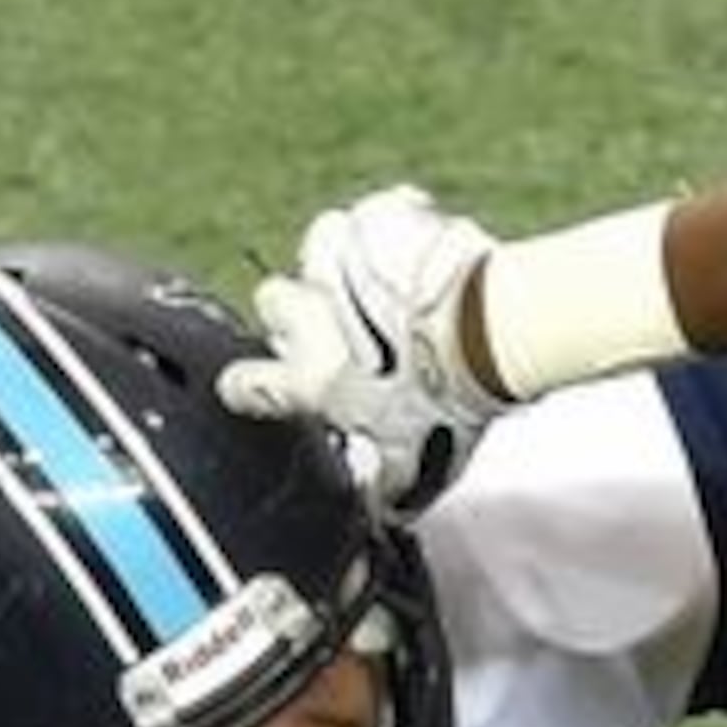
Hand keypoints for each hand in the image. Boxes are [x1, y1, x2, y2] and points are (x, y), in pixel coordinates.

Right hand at [217, 185, 503, 513]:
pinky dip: (396, 228)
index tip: (244, 385)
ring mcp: (339, 260)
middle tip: (342, 322)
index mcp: (313, 380)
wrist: (482, 331)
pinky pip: (377, 216)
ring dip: (344, 262)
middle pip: (272, 299)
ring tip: (387, 280)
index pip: (250, 386)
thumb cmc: (451, 401)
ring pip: (316, 247)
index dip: (246, 386)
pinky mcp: (376, 220)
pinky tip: (423, 244)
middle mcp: (310, 317)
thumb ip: (392, 482)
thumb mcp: (419, 460)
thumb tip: (388, 509)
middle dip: (298, 308)